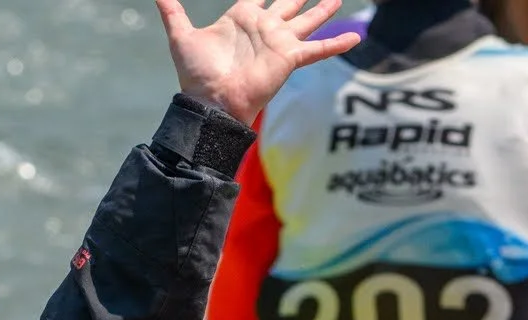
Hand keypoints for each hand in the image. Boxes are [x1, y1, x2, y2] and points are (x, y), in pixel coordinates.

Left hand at [156, 0, 353, 127]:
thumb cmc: (196, 74)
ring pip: (307, 20)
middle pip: (287, 3)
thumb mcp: (181, 36)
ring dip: (323, 9)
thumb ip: (172, 11)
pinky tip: (356, 37)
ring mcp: (278, 43)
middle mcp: (263, 28)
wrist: (211, 102)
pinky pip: (318, 49)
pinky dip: (337, 43)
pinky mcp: (289, 58)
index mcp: (241, 19)